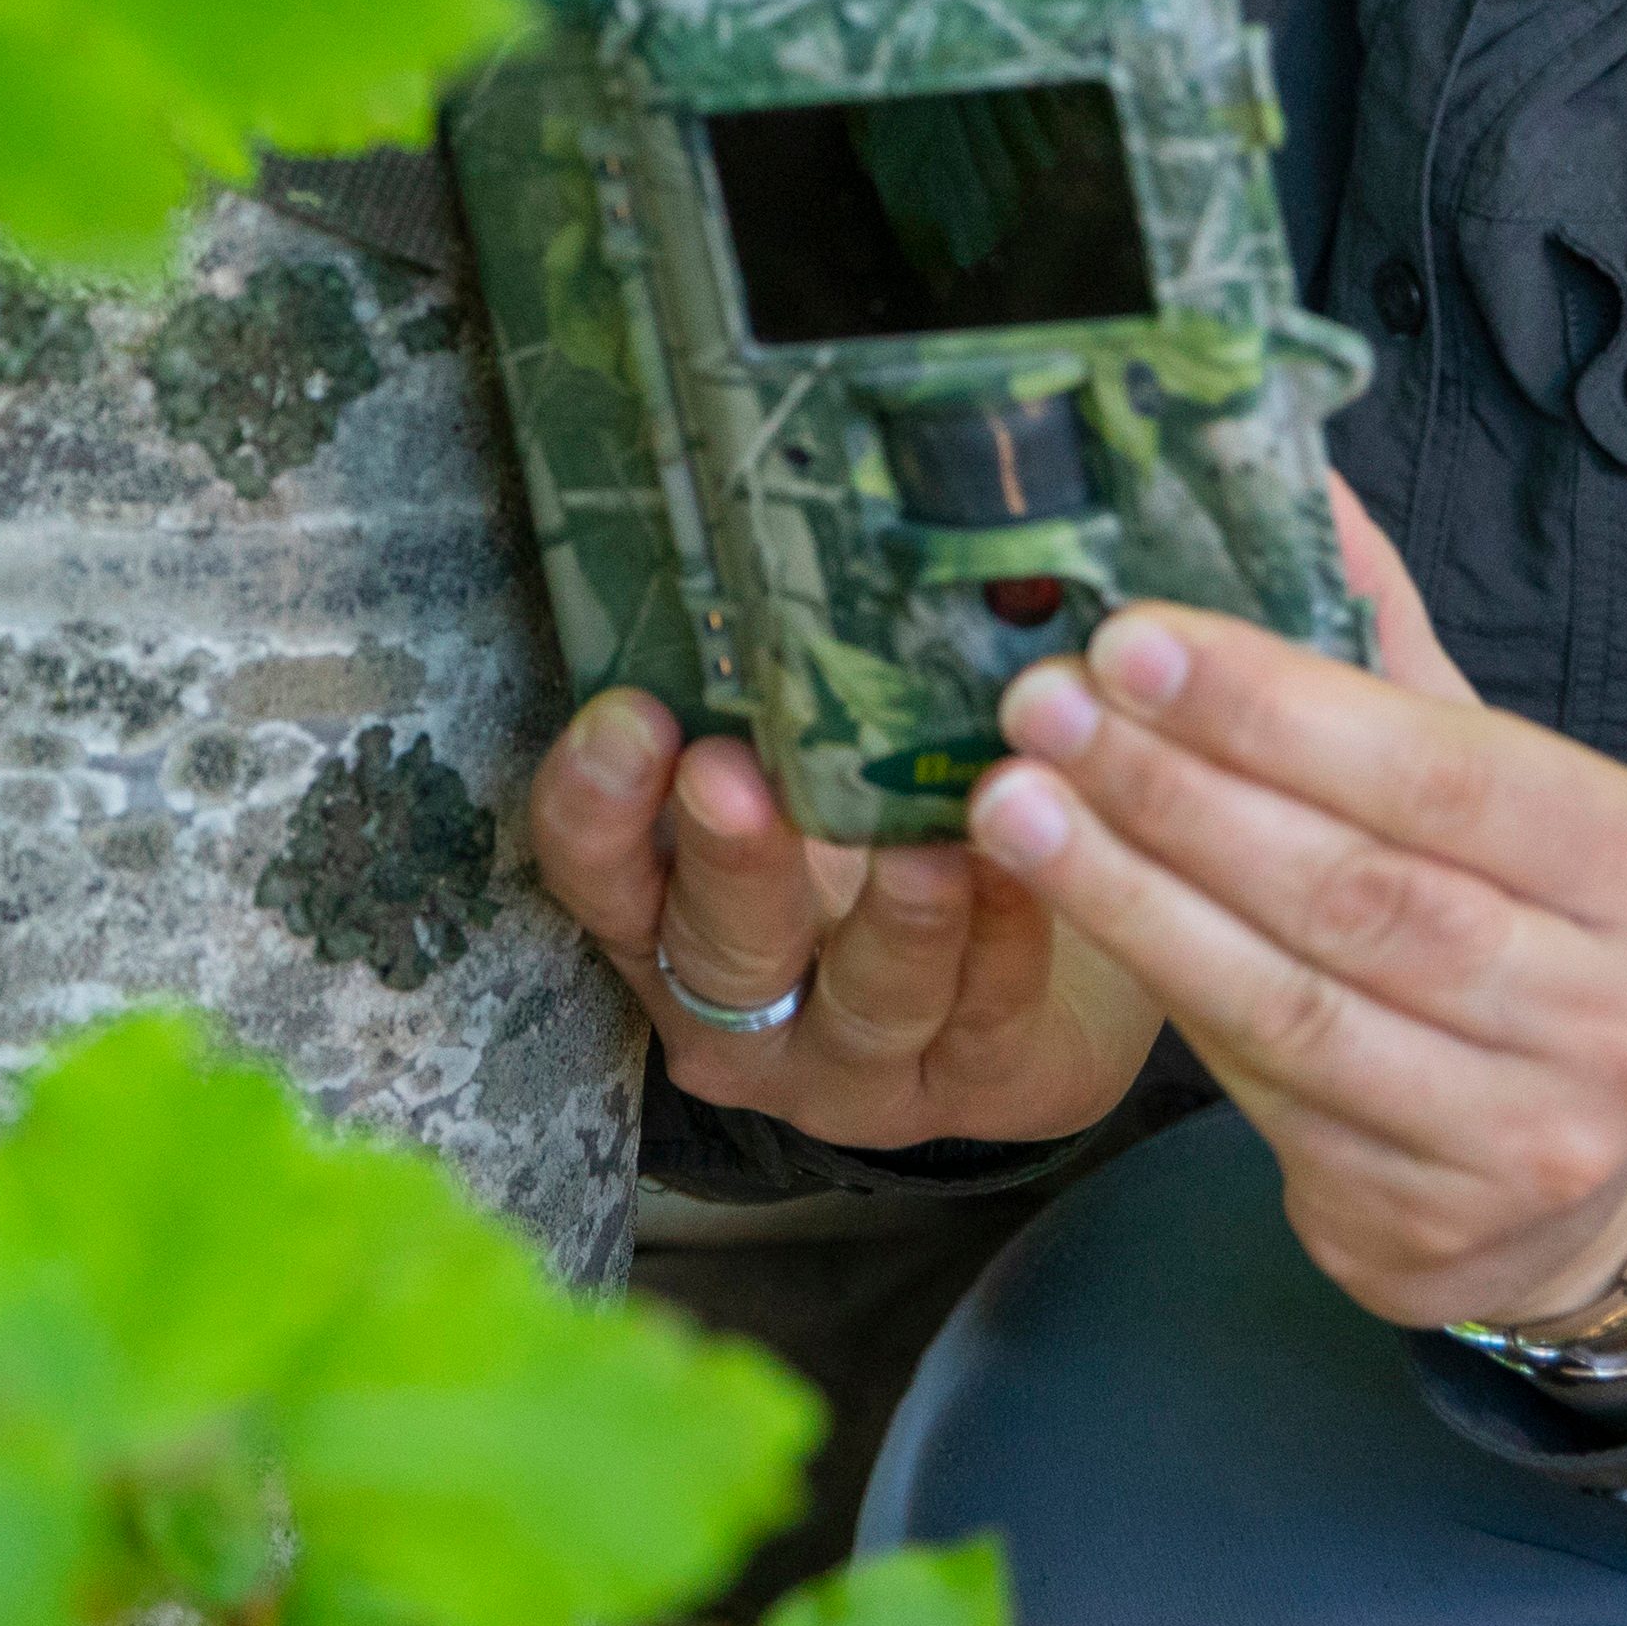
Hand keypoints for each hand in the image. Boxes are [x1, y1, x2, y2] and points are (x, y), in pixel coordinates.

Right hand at [526, 689, 1164, 1153]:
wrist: (1033, 969)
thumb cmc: (880, 822)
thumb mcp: (809, 761)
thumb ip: (774, 693)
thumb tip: (776, 538)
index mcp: (663, 919)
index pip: (594, 870)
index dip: (596, 803)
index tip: (629, 714)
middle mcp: (738, 1009)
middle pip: (714, 946)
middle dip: (729, 859)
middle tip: (733, 774)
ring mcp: (853, 1065)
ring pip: (863, 998)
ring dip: (895, 918)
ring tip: (923, 843)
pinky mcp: (973, 1087)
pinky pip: (987, 1011)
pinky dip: (1008, 936)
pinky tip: (1026, 865)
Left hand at [959, 485, 1626, 1333]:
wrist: (1600, 1182)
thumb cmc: (1517, 928)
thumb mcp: (1493, 782)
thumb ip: (1385, 646)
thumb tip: (1287, 471)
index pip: (1443, 771)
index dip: (1277, 707)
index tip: (1130, 636)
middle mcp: (1610, 1009)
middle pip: (1360, 890)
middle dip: (1177, 791)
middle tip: (1039, 706)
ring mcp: (1525, 1137)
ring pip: (1296, 1004)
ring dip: (1133, 896)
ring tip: (1011, 805)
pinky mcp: (1429, 1228)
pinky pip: (1268, 1098)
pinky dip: (1164, 997)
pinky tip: (1074, 917)